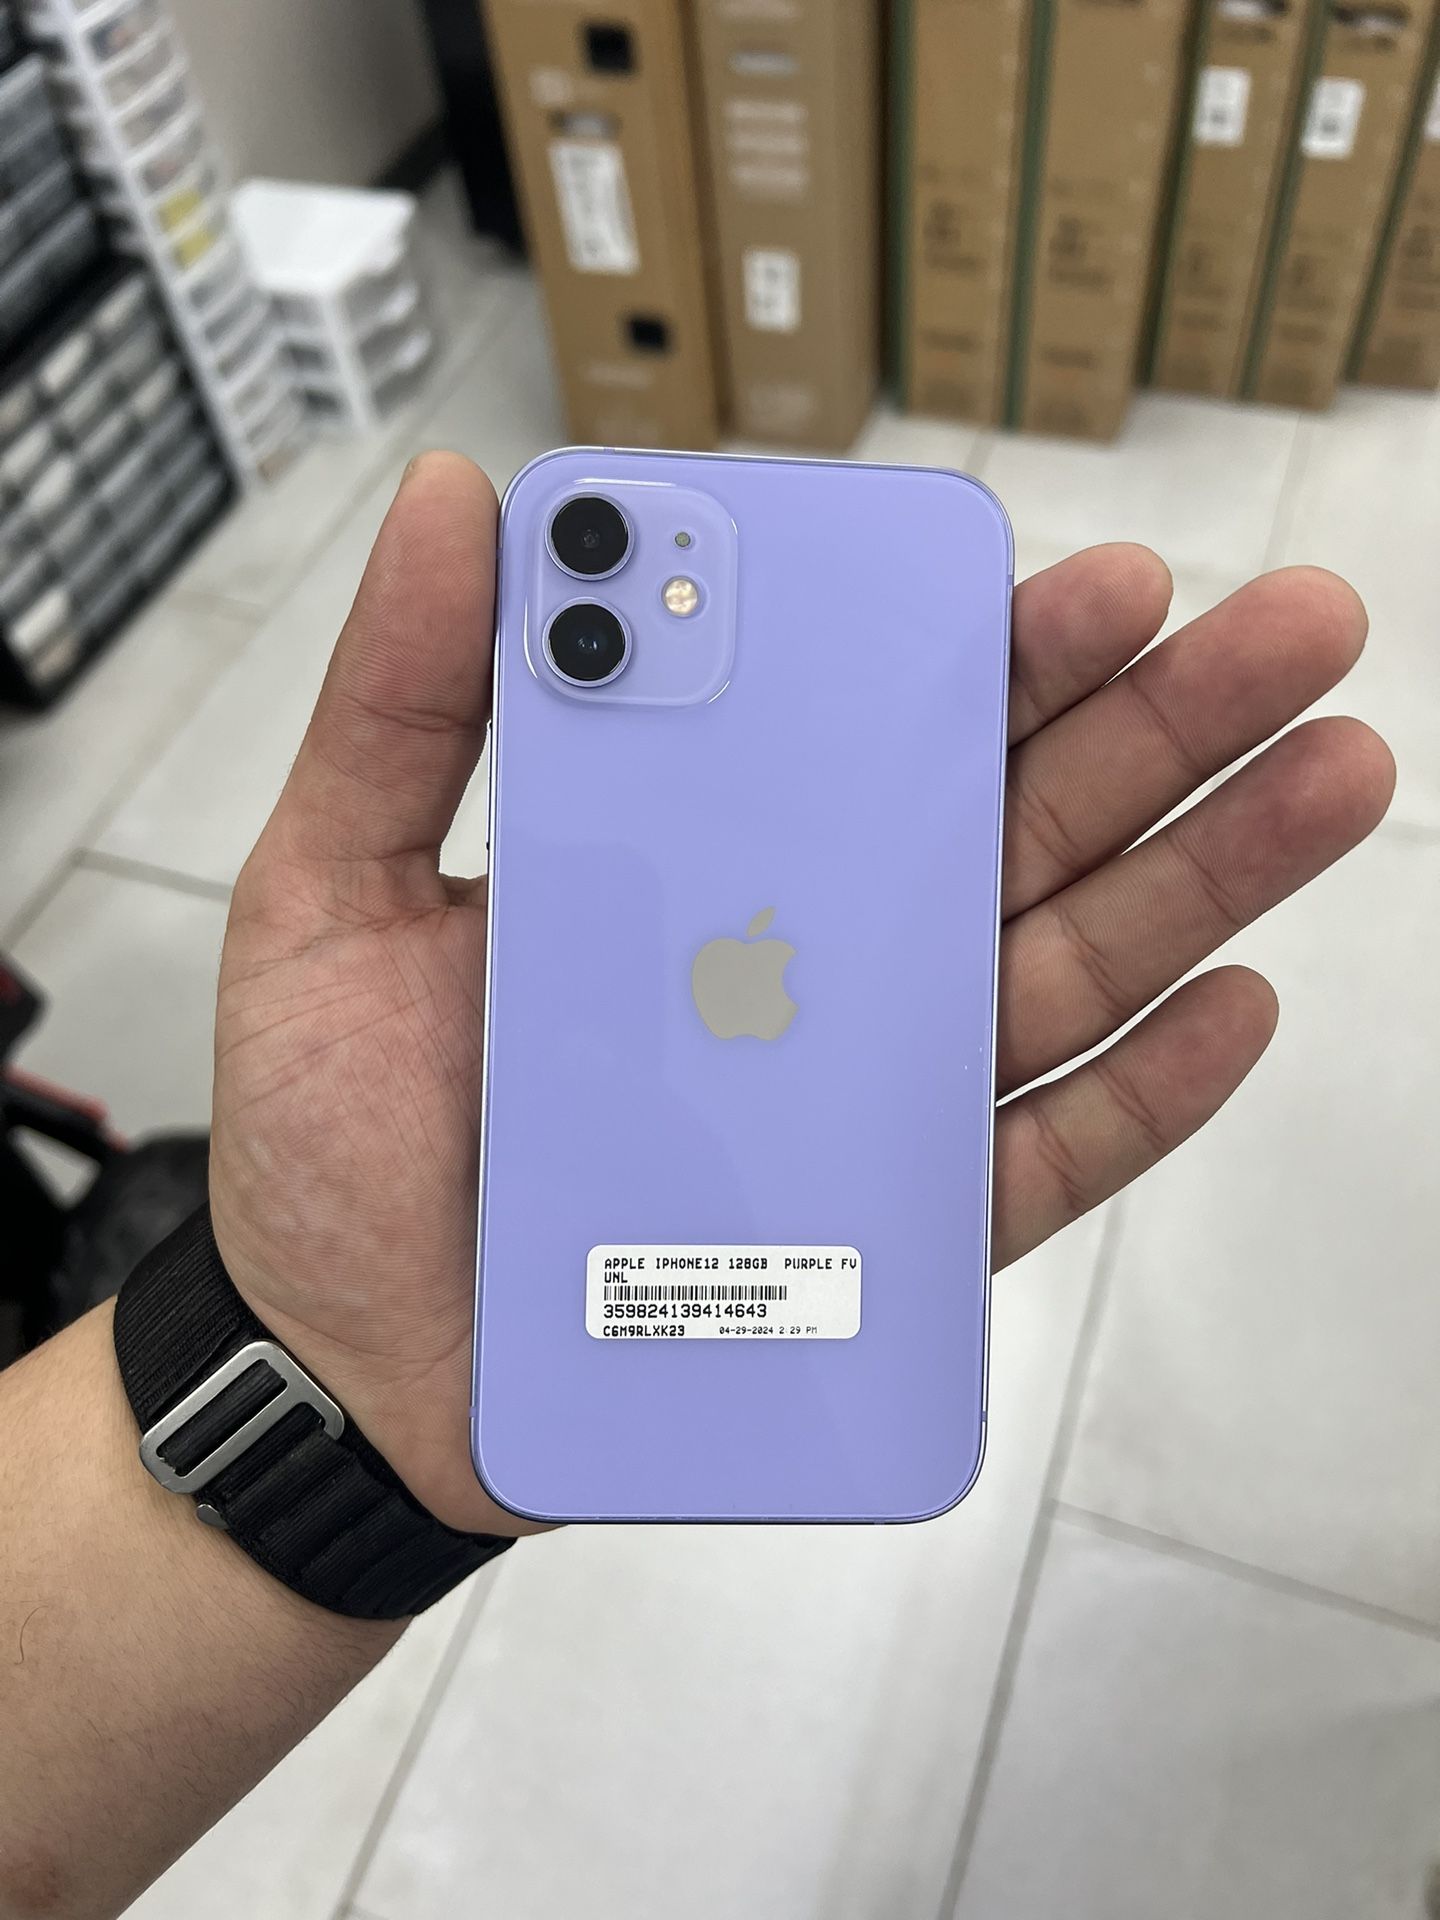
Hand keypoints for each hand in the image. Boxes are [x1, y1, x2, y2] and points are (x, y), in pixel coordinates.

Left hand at [209, 452, 1393, 1533]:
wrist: (340, 1367)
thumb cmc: (335, 1135)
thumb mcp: (329, 891)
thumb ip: (404, 705)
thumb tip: (464, 500)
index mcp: (703, 859)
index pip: (869, 730)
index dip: (988, 654)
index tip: (1089, 580)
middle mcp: (805, 963)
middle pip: (1005, 829)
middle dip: (1162, 725)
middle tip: (1296, 629)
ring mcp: (853, 1100)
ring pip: (1055, 973)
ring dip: (1201, 876)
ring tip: (1332, 774)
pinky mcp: (875, 1239)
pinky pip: (1024, 1163)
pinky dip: (1135, 1094)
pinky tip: (1228, 1004)